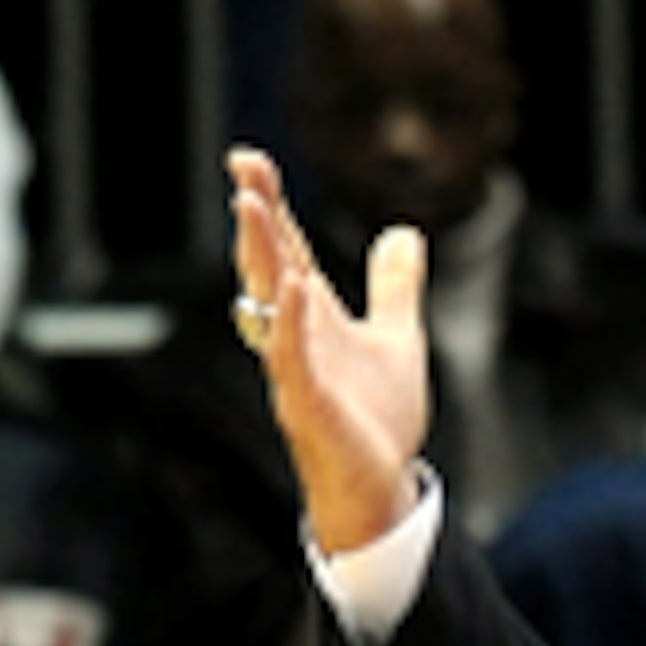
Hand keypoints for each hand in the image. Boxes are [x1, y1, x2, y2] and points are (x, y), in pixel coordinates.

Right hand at [228, 146, 431, 556]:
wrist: (381, 486)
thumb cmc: (377, 418)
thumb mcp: (397, 337)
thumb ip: (394, 287)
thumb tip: (403, 232)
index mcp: (314, 317)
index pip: (288, 250)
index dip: (271, 206)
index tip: (250, 159)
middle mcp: (295, 336)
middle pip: (270, 266)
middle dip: (256, 217)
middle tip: (242, 166)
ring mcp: (295, 369)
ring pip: (270, 303)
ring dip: (263, 256)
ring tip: (252, 206)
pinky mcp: (308, 404)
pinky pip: (293, 357)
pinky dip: (293, 321)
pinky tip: (297, 286)